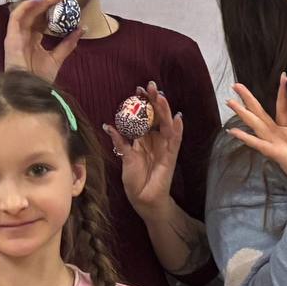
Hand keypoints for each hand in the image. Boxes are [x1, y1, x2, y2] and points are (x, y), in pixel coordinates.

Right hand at [2, 0, 83, 81]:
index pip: (43, 14)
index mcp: (33, 36)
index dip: (55, 3)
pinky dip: (27, 7)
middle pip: (36, 9)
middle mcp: (24, 33)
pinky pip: (16, 17)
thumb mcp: (57, 57)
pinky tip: (40, 0)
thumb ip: (68, 43)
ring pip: (27, 9)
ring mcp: (16, 34)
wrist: (31, 91)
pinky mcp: (10, 38)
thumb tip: (82, 28)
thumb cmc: (40, 78)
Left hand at [105, 83, 184, 212]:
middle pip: (156, 116)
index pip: (144, 116)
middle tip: (151, 86)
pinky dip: (177, 130)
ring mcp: (164, 147)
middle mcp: (155, 140)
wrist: (144, 200)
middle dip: (154, 101)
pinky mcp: (171, 157)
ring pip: (166, 125)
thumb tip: (108, 125)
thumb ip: (120, 142)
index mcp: (144, 139)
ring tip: (161, 97)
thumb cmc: (136, 180)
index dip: (142, 103)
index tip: (138, 89)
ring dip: (164, 111)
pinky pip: (175, 141)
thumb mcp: (125, 157)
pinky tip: (178, 118)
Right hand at [225, 79, 286, 215]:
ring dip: (242, 114)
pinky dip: (246, 138)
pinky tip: (233, 131)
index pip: (282, 107)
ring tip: (229, 102)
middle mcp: (278, 137)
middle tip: (236, 85)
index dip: (282, 92)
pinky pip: (259, 144)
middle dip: (248, 100)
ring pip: (256, 125)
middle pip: (261, 114)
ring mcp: (275, 146)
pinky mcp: (276, 154)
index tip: (283, 76)